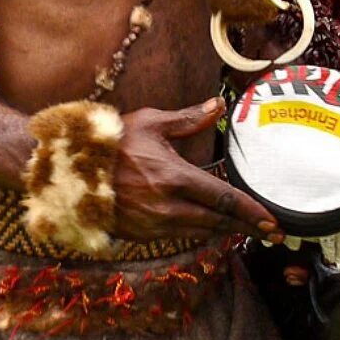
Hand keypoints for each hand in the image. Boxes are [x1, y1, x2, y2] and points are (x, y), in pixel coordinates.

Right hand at [112, 99, 282, 244]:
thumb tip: (219, 104)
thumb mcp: (151, 122)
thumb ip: (189, 118)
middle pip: (218, 222)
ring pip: (200, 232)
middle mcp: (167, 207)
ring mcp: (153, 225)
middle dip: (246, 227)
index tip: (272, 221)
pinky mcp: (141, 235)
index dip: (251, 212)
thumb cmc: (111, 143)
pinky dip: (200, 231)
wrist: (68, 174)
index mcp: (174, 178)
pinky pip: (180, 235)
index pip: (223, 199)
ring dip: (224, 230)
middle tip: (271, 232)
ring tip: (247, 228)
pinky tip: (211, 226)